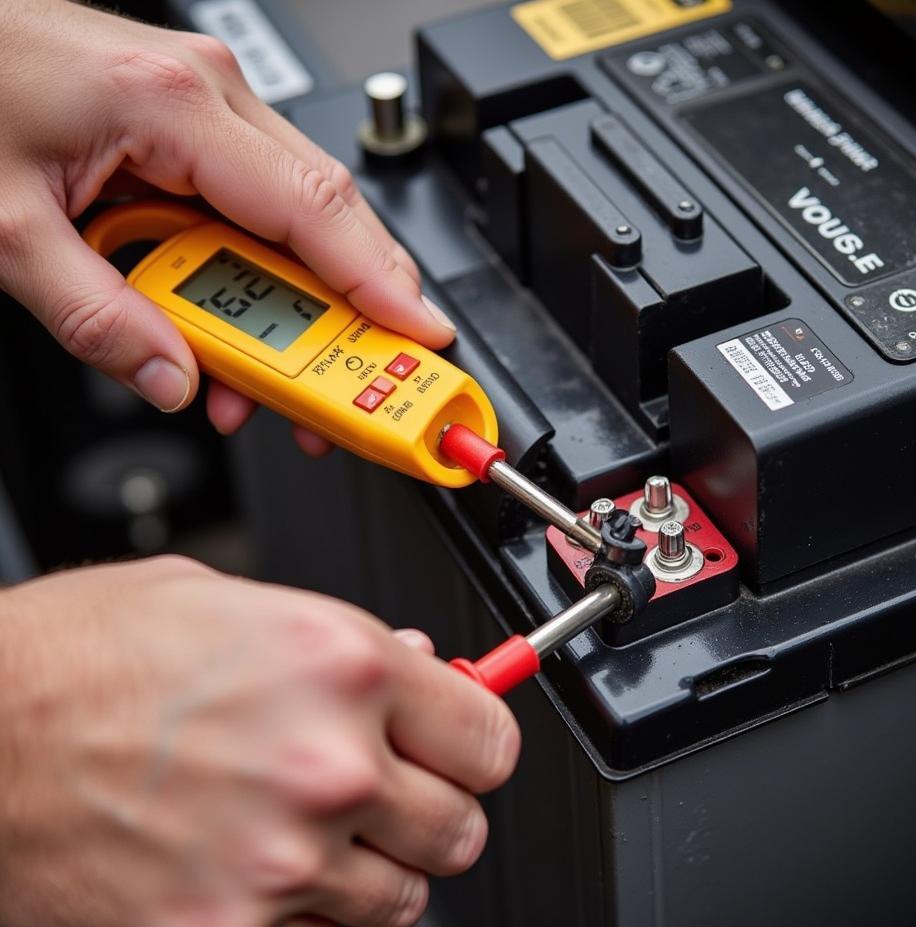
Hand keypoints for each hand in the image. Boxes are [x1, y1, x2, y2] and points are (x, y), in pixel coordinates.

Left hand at [0, 0, 454, 454]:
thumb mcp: (7, 228)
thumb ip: (95, 317)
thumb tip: (170, 377)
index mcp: (173, 104)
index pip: (314, 207)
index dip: (378, 282)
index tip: (418, 336)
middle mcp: (208, 96)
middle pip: (326, 217)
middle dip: (353, 311)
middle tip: (358, 384)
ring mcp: (207, 108)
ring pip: (298, 221)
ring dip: (296, 308)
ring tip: (269, 383)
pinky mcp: (195, 128)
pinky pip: (256, 212)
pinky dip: (258, 278)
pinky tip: (231, 329)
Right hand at [0, 557, 519, 926]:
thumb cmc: (83, 656)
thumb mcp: (233, 603)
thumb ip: (346, 644)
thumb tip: (420, 673)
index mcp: (342, 666)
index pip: (489, 739)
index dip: (475, 745)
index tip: (460, 750)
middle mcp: (326, 768)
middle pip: (460, 830)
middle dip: (430, 812)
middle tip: (385, 794)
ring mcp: (278, 864)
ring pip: (400, 901)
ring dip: (369, 872)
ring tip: (308, 833)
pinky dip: (299, 925)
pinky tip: (252, 873)